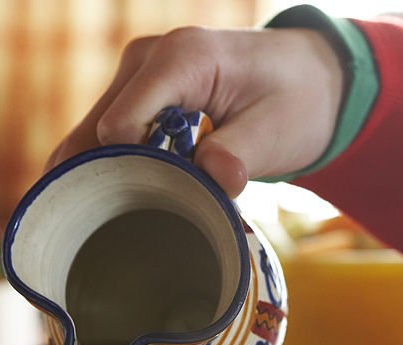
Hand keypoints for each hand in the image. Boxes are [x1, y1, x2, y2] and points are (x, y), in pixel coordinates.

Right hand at [46, 26, 344, 196]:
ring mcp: (139, 72)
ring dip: (102, 176)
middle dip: (104, 180)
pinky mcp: (139, 91)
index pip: (121, 125)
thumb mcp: (277, 131)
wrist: (309, 75)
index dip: (128, 172)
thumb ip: (240, 153)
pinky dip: (110, 166)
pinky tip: (120, 199)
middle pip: (95, 131)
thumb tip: (214, 179)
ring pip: (93, 134)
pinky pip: (106, 133)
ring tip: (120, 219)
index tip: (155, 208)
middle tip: (125, 229)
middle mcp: (148, 58)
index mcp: (182, 59)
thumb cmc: (297, 100)